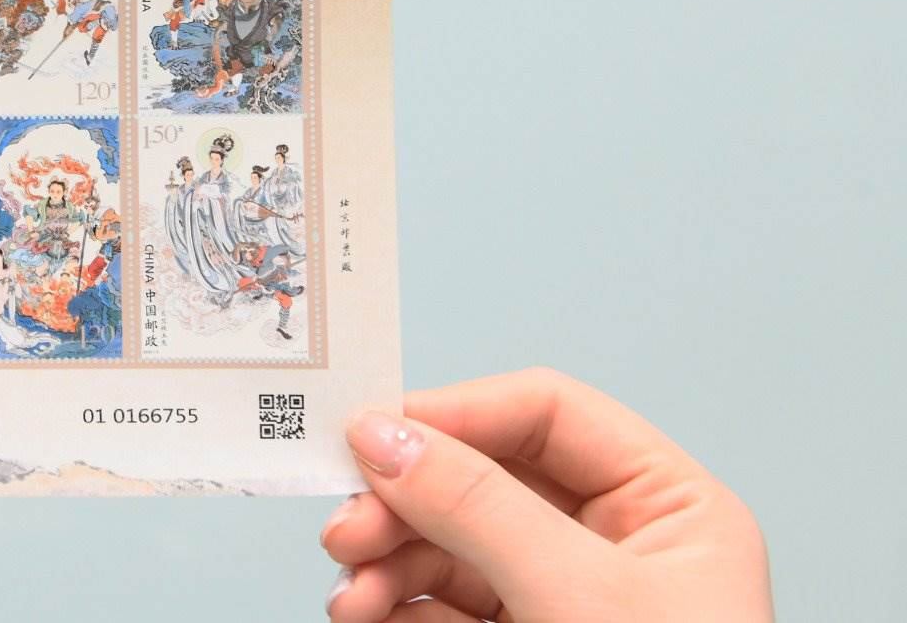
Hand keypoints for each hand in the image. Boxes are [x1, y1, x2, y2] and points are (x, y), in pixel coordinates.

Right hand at [321, 368, 770, 621]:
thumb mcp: (576, 597)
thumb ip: (476, 506)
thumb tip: (383, 433)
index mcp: (669, 507)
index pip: (547, 413)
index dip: (456, 412)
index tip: (372, 434)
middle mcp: (619, 545)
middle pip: (482, 477)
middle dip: (406, 503)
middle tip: (345, 532)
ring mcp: (568, 602)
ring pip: (452, 545)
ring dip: (388, 562)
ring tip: (351, 599)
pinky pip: (444, 607)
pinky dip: (397, 608)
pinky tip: (366, 619)